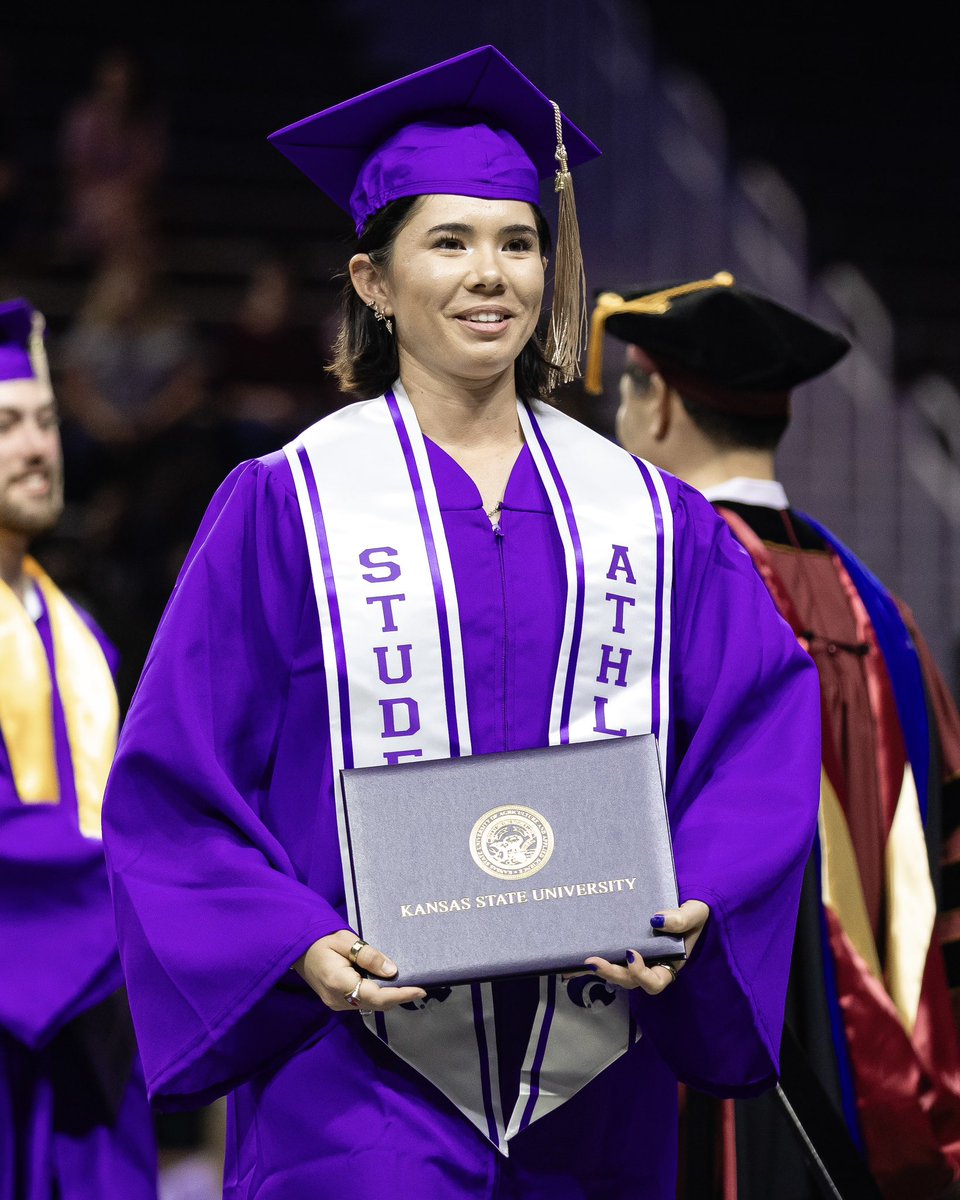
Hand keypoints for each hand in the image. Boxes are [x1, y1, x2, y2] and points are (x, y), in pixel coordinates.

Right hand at [293, 930, 426, 1012]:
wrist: (297, 949)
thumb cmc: (320, 940)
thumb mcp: (345, 940)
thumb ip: (368, 956)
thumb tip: (393, 971)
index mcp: (339, 983)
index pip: (376, 996)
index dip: (400, 994)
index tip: (420, 989)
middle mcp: (338, 1000)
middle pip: (376, 1003)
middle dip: (398, 996)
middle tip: (419, 985)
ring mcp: (336, 1004)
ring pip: (370, 1005)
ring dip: (388, 997)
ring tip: (407, 984)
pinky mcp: (336, 1002)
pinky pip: (362, 1002)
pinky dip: (377, 995)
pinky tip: (386, 984)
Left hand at [583, 900, 710, 994]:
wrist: (686, 903)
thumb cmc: (694, 913)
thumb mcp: (695, 913)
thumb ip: (682, 918)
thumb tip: (656, 920)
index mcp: (669, 964)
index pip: (654, 982)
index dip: (641, 974)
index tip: (631, 953)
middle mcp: (651, 967)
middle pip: (629, 981)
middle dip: (611, 973)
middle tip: (593, 962)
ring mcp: (636, 958)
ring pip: (616, 973)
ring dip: (599, 969)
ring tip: (580, 961)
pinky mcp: (624, 947)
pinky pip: (610, 957)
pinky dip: (595, 958)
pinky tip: (576, 953)